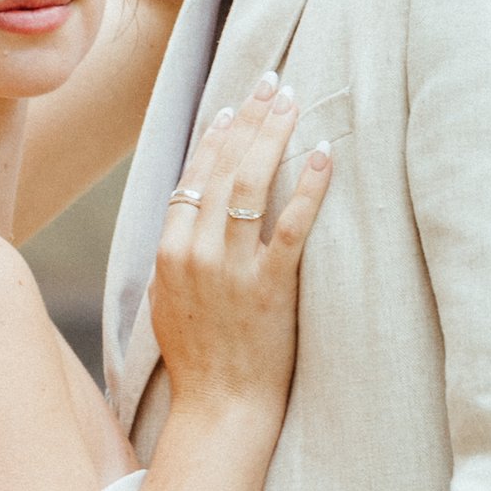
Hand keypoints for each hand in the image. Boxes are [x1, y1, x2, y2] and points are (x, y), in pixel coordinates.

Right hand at [148, 83, 329, 419]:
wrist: (220, 408)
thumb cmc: (199, 357)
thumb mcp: (168, 299)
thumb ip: (177, 252)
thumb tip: (191, 210)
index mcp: (168, 252)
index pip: (193, 176)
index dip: (215, 136)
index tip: (233, 104)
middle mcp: (196, 252)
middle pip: (223, 168)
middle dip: (249, 119)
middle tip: (272, 82)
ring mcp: (232, 269)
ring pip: (251, 184)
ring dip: (273, 136)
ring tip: (292, 102)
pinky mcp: (270, 287)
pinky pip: (291, 225)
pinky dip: (307, 185)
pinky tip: (322, 154)